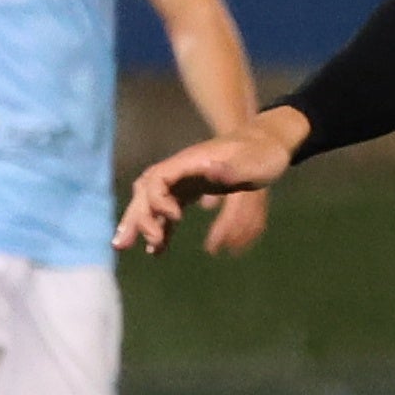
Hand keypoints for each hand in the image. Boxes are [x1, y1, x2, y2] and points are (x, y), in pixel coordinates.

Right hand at [116, 110, 305, 253]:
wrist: (268, 144)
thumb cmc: (263, 153)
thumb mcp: (253, 162)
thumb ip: (232, 169)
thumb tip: (210, 171)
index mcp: (192, 161)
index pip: (158, 178)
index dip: (157, 199)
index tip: (174, 219)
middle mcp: (182, 170)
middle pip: (147, 191)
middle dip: (136, 217)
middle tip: (128, 244)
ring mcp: (185, 180)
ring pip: (152, 201)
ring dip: (140, 223)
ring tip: (126, 247)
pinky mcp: (192, 190)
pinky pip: (169, 211)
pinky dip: (162, 228)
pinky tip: (157, 250)